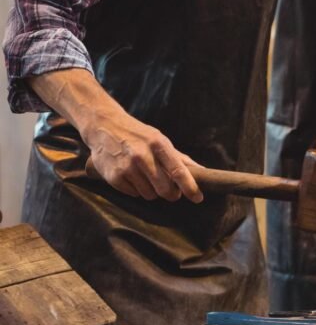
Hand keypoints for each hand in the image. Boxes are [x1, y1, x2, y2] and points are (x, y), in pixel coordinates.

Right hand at [84, 116, 203, 202]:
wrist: (104, 126)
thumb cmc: (138, 134)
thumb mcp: (159, 139)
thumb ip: (179, 157)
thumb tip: (201, 171)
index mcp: (158, 144)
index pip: (178, 170)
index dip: (189, 187)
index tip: (198, 198)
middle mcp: (142, 155)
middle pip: (165, 188)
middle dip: (171, 194)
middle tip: (171, 191)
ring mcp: (127, 167)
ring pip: (149, 195)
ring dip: (152, 191)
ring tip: (146, 177)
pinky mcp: (114, 177)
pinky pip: (134, 194)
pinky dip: (136, 190)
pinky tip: (132, 176)